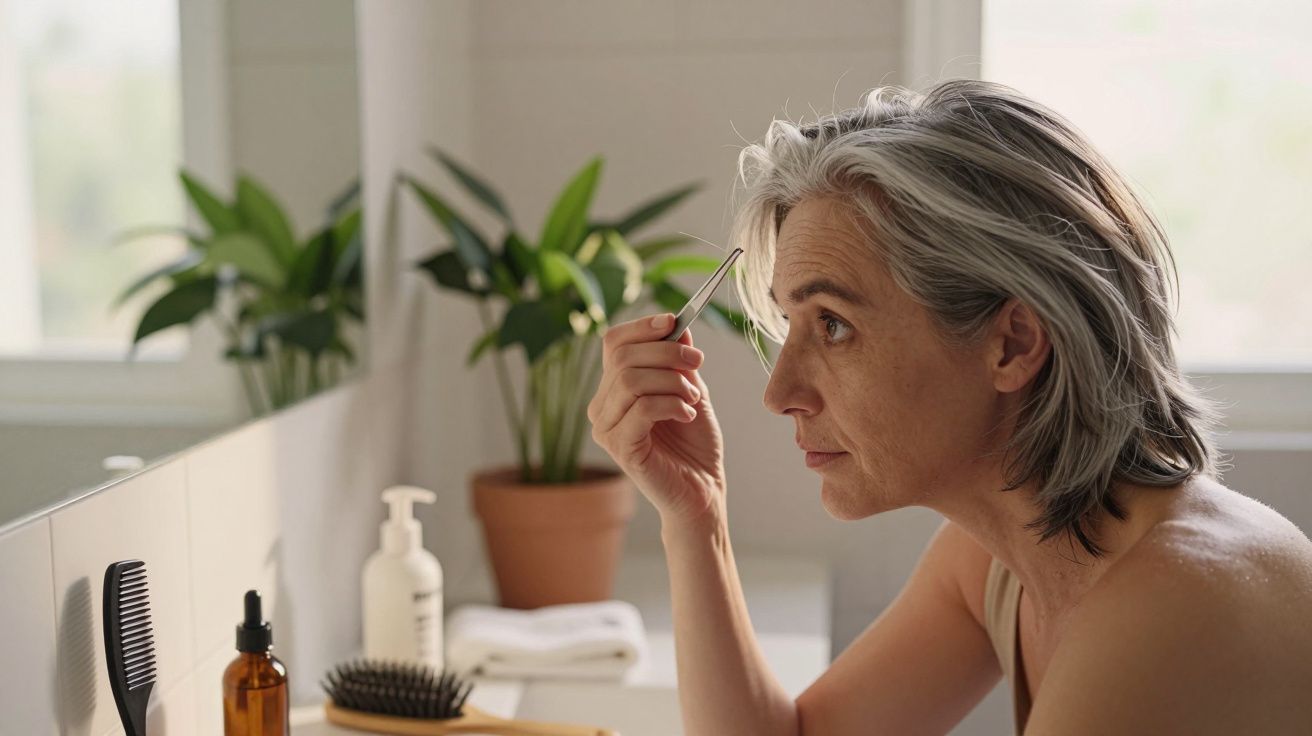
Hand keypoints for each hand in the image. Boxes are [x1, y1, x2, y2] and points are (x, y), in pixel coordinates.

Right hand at [587, 313, 725, 526]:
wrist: (702, 489)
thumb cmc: (694, 443)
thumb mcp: (691, 389)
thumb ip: (679, 360)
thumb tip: (676, 325)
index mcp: (613, 388)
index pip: (614, 343)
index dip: (642, 327)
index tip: (674, 322)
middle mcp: (602, 407)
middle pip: (624, 357)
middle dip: (667, 352)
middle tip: (697, 364)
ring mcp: (606, 429)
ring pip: (632, 381)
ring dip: (673, 382)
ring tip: (693, 399)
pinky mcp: (620, 448)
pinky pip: (642, 409)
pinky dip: (672, 404)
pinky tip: (688, 415)